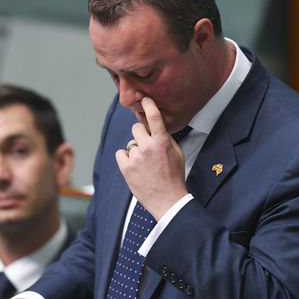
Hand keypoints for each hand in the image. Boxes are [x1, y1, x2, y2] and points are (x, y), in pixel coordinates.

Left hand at [115, 97, 187, 218]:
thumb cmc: (174, 176)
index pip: (154, 117)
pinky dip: (126, 159)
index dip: (148, 104)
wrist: (168, 200)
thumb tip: (156, 127)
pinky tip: (135, 167)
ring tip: (145, 164)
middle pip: (137, 127)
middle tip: (147, 145)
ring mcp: (135, 158)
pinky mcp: (126, 168)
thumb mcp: (177, 153)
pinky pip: (120, 154)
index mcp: (162, 142)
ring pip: (130, 144)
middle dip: (141, 133)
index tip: (144, 98)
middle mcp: (148, 147)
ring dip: (136, 150)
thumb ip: (166, 138)